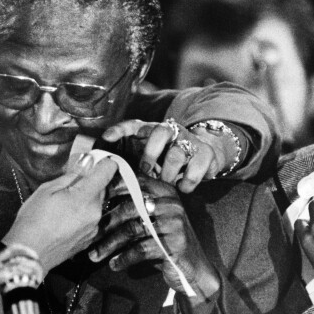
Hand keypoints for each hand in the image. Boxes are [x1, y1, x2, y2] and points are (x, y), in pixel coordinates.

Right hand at [3, 154, 117, 273]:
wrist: (29, 254)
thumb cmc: (33, 222)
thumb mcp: (47, 190)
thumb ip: (71, 176)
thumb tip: (86, 163)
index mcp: (85, 197)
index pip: (107, 171)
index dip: (102, 162)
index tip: (94, 161)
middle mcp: (95, 213)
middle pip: (102, 188)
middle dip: (89, 183)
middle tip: (67, 185)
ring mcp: (93, 228)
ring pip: (96, 204)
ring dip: (84, 200)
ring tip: (62, 205)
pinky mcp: (89, 239)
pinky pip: (91, 219)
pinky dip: (81, 215)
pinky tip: (64, 219)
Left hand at [88, 175, 219, 300]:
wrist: (194, 270)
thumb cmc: (166, 243)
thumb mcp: (153, 220)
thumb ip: (134, 207)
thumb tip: (97, 201)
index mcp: (165, 192)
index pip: (135, 182)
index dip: (112, 189)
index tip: (91, 200)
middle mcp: (171, 203)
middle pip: (129, 208)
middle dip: (106, 223)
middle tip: (88, 235)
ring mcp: (174, 223)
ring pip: (132, 229)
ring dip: (110, 244)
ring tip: (94, 255)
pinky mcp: (174, 244)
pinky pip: (141, 249)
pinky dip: (124, 258)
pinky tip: (114, 264)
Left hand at [101, 119, 236, 192]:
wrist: (206, 154)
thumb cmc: (168, 160)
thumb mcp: (150, 159)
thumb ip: (132, 162)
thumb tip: (106, 174)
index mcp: (152, 131)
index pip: (133, 125)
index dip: (120, 130)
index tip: (106, 138)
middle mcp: (171, 132)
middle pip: (160, 132)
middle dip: (151, 153)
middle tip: (146, 171)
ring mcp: (190, 141)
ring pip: (178, 152)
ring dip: (169, 173)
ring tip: (166, 184)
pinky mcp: (206, 154)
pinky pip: (197, 167)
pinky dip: (189, 181)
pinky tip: (183, 187)